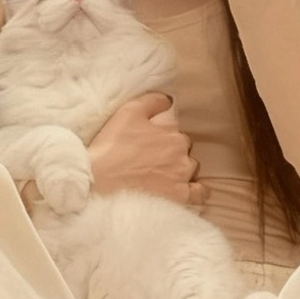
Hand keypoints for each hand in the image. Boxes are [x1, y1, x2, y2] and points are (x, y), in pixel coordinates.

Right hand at [88, 91, 204, 208]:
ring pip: (191, 170)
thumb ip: (153, 101)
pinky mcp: (179, 198)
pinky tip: (188, 190)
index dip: (164, 137)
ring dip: (182, 170)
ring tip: (164, 175)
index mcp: (173, 134)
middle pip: (185, 151)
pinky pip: (198, 195)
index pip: (177, 133)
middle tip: (153, 159)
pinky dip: (196, 192)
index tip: (150, 143)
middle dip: (173, 153)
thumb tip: (169, 100)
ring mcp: (182, 178)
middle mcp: (182, 155)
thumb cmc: (113, 145)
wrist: (100, 180)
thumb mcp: (129, 111)